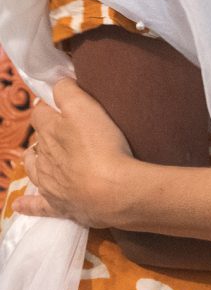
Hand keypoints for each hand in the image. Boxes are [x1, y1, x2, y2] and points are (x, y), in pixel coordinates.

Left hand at [16, 78, 132, 226]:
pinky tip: (20, 205)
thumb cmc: (101, 146)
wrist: (112, 191)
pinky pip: (38, 206)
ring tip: (41, 157)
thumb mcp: (85, 107)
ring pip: (34, 168)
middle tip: (67, 129)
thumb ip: (67, 91)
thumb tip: (56, 83)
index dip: (49, 105)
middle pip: (39, 140)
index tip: (61, 102)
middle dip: (47, 133)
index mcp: (49, 132)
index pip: (40, 112)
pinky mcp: (60, 206)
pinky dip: (28, 204)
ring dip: (35, 161)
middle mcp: (44, 158)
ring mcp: (50, 184)